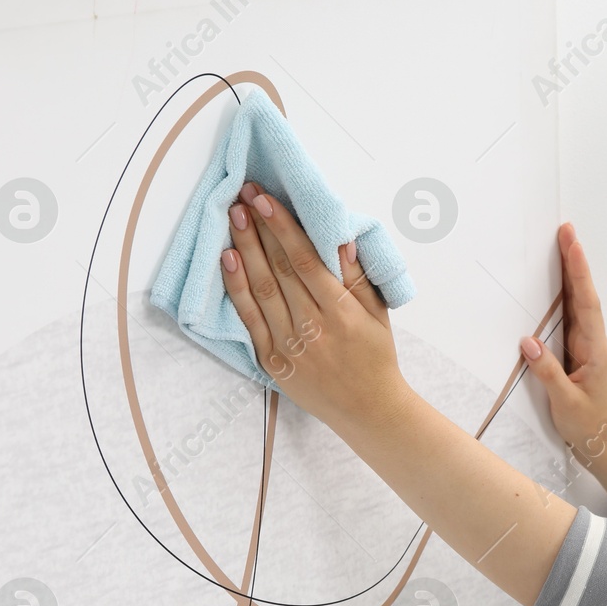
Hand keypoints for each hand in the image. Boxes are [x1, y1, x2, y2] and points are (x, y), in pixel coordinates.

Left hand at [220, 181, 413, 429]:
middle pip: (280, 270)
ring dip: (245, 249)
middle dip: (260, 229)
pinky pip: (249, 319)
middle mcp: (313, 328)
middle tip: (243, 196)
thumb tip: (341, 239)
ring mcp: (290, 346)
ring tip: (233, 217)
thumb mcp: (378, 313)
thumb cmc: (375, 356)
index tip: (266, 199)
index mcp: (343, 313)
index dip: (283, 227)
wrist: (367, 409)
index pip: (306, 260)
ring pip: (261, 289)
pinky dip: (236, 288)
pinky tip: (228, 259)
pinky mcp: (272, 361)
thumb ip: (358, 276)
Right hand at [519, 222, 606, 466]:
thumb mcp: (565, 402)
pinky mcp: (576, 350)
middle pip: (583, 294)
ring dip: (570, 273)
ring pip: (578, 302)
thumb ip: (548, 373)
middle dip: (575, 261)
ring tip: (562, 244)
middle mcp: (593, 341)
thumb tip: (528, 341)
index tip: (572, 244)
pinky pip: (570, 315)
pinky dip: (565, 293)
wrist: (600, 441)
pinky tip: (556, 281)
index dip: (579, 273)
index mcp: (595, 350)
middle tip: (566, 230)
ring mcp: (585, 344)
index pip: (587, 303)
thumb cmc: (586, 424)